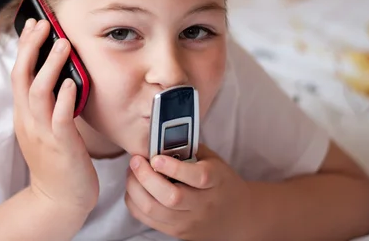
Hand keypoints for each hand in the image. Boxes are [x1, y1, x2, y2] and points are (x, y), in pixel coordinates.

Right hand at [12, 18, 98, 214]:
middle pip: (22, 77)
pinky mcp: (61, 145)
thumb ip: (47, 103)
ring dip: (50, 66)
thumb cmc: (57, 160)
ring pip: (39, 92)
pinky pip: (60, 118)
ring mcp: (43, 133)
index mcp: (24, 114)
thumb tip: (61, 74)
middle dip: (31, 48)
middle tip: (44, 23)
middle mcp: (29, 120)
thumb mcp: (45, 127)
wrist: (59, 200)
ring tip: (62, 44)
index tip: (32, 23)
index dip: (24, 47)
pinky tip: (74, 83)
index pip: (18, 74)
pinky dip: (65, 98)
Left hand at [125, 144, 254, 240]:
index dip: (174, 168)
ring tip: (131, 173)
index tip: (156, 158)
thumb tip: (160, 139)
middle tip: (135, 161)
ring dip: (135, 189)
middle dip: (145, 177)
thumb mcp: (214, 161)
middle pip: (171, 197)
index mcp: (217, 182)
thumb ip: (190, 150)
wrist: (236, 216)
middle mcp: (203, 205)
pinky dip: (134, 202)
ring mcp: (189, 221)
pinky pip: (147, 219)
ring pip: (154, 210)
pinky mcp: (177, 232)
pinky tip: (134, 188)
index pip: (197, 177)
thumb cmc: (221, 182)